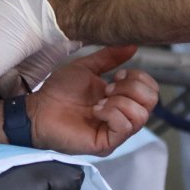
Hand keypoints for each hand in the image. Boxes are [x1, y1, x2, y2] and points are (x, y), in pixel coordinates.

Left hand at [28, 45, 157, 155]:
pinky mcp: (107, 144)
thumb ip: (110, 57)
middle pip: (151, 101)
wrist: (38, 109)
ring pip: (141, 115)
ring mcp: (116, 132)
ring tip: (98, 101)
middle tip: (106, 89)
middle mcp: (123, 117)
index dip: (138, 78)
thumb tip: (132, 45)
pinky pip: (124, 127)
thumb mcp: (87, 68)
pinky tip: (95, 110)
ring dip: (119, 101)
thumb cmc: (59, 92)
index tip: (116, 75)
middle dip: (129, 88)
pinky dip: (110, 113)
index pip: (151, 90)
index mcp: (122, 100)